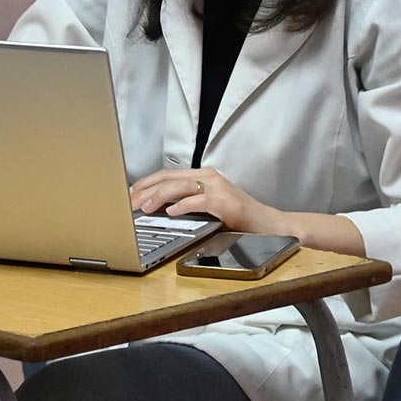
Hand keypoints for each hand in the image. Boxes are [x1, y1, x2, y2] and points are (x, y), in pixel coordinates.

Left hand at [129, 167, 283, 234]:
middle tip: (130, 202)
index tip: (130, 194)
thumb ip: (188, 202)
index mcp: (203, 176)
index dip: (146, 183)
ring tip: (145, 207)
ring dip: (158, 196)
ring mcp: (218, 188)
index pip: (167, 175)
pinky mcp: (226, 202)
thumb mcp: (210, 205)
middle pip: (169, 178)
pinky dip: (182, 205)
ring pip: (180, 186)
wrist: (269, 224)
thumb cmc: (240, 217)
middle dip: (146, 189)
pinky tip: (171, 212)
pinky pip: (199, 201)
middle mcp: (209, 177)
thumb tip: (160, 207)